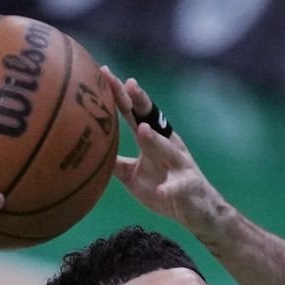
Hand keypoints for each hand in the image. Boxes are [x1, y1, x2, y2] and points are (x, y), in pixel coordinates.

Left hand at [101, 66, 230, 236]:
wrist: (198, 211)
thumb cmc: (164, 188)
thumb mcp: (133, 176)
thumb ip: (114, 163)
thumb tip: (86, 153)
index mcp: (153, 140)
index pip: (134, 112)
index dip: (120, 94)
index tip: (104, 74)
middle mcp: (168, 145)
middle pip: (153, 120)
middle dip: (140, 102)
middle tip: (126, 84)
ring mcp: (180, 165)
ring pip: (168, 150)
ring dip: (155, 140)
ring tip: (142, 130)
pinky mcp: (189, 187)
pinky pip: (178, 187)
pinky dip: (171, 188)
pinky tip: (163, 190)